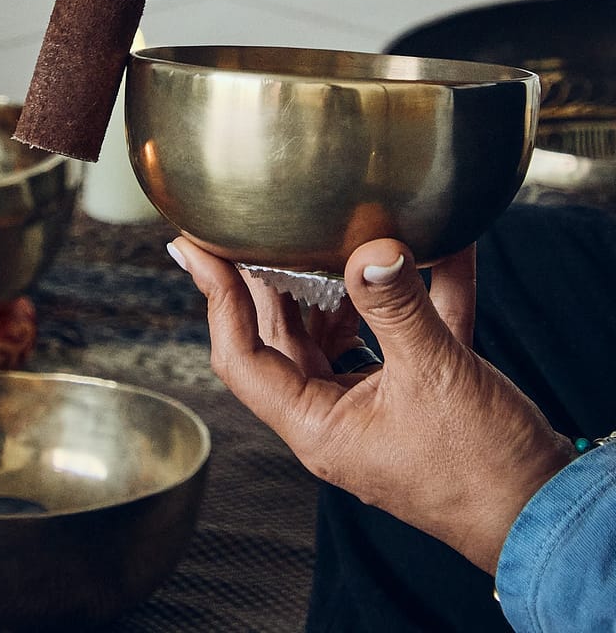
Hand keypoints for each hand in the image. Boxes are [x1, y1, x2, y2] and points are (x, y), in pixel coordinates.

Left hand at [167, 236, 574, 574]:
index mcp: (318, 424)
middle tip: (256, 227)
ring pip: (338, 332)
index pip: (241, 356)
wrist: (542, 512)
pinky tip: (440, 249)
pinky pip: (400, 334)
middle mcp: (334, 416)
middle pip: (284, 337)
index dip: (217, 299)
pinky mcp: (413, 393)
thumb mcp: (437, 376)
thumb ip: (399, 306)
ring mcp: (372, 404)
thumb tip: (370, 249)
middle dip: (272, 279)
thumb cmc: (483, 470)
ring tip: (337, 233)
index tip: (197, 249)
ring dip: (341, 284)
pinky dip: (415, 294)